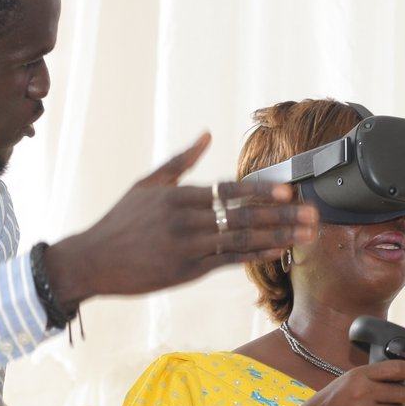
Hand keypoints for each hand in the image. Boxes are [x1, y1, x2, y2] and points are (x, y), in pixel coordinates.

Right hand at [41, 133, 319, 306]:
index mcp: (176, 196)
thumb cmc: (121, 221)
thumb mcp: (147, 183)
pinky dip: (254, 256)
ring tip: (305, 234)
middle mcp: (184, 221)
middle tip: (311, 215)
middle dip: (281, 215)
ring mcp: (186, 248)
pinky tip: (277, 251)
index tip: (287, 190)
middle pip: (241, 216)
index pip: (227, 191)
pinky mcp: (185, 272)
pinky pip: (226, 262)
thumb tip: (207, 134)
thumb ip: (181, 160)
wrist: (93, 260)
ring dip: (277, 236)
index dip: (259, 192)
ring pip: (240, 240)